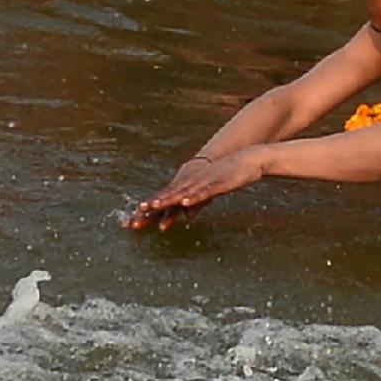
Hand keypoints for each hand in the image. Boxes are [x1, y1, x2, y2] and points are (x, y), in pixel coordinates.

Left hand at [125, 149, 261, 228]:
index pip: (165, 199)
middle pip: (168, 196)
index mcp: (188, 186)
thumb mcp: (209, 193)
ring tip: (152, 207)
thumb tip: (186, 215)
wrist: (247, 160)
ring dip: (167, 200)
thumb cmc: (227, 177)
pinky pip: (203, 192)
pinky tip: (184, 203)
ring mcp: (202, 182)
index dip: (149, 209)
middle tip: (136, 215)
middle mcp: (191, 183)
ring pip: (182, 193)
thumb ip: (196, 204)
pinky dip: (193, 197)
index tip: (134, 221)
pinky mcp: (216, 184)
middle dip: (151, 206)